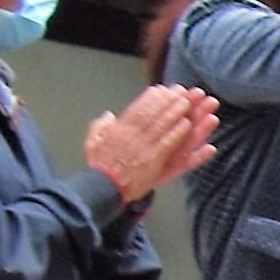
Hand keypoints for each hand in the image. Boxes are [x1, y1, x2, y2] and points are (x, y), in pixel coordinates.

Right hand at [80, 84, 217, 196]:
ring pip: (162, 125)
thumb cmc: (99, 167)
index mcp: (118, 130)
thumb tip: (109, 115)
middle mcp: (131, 135)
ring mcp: (143, 148)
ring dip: (176, 113)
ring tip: (187, 103)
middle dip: (167, 101)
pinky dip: (177, 133)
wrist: (102, 188)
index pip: (137, 109)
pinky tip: (187, 125)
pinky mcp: (153, 161)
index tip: (161, 90)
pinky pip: (168, 144)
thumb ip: (101, 126)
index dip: (151, 98)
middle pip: (153, 113)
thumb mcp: (93, 141)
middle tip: (180, 91)